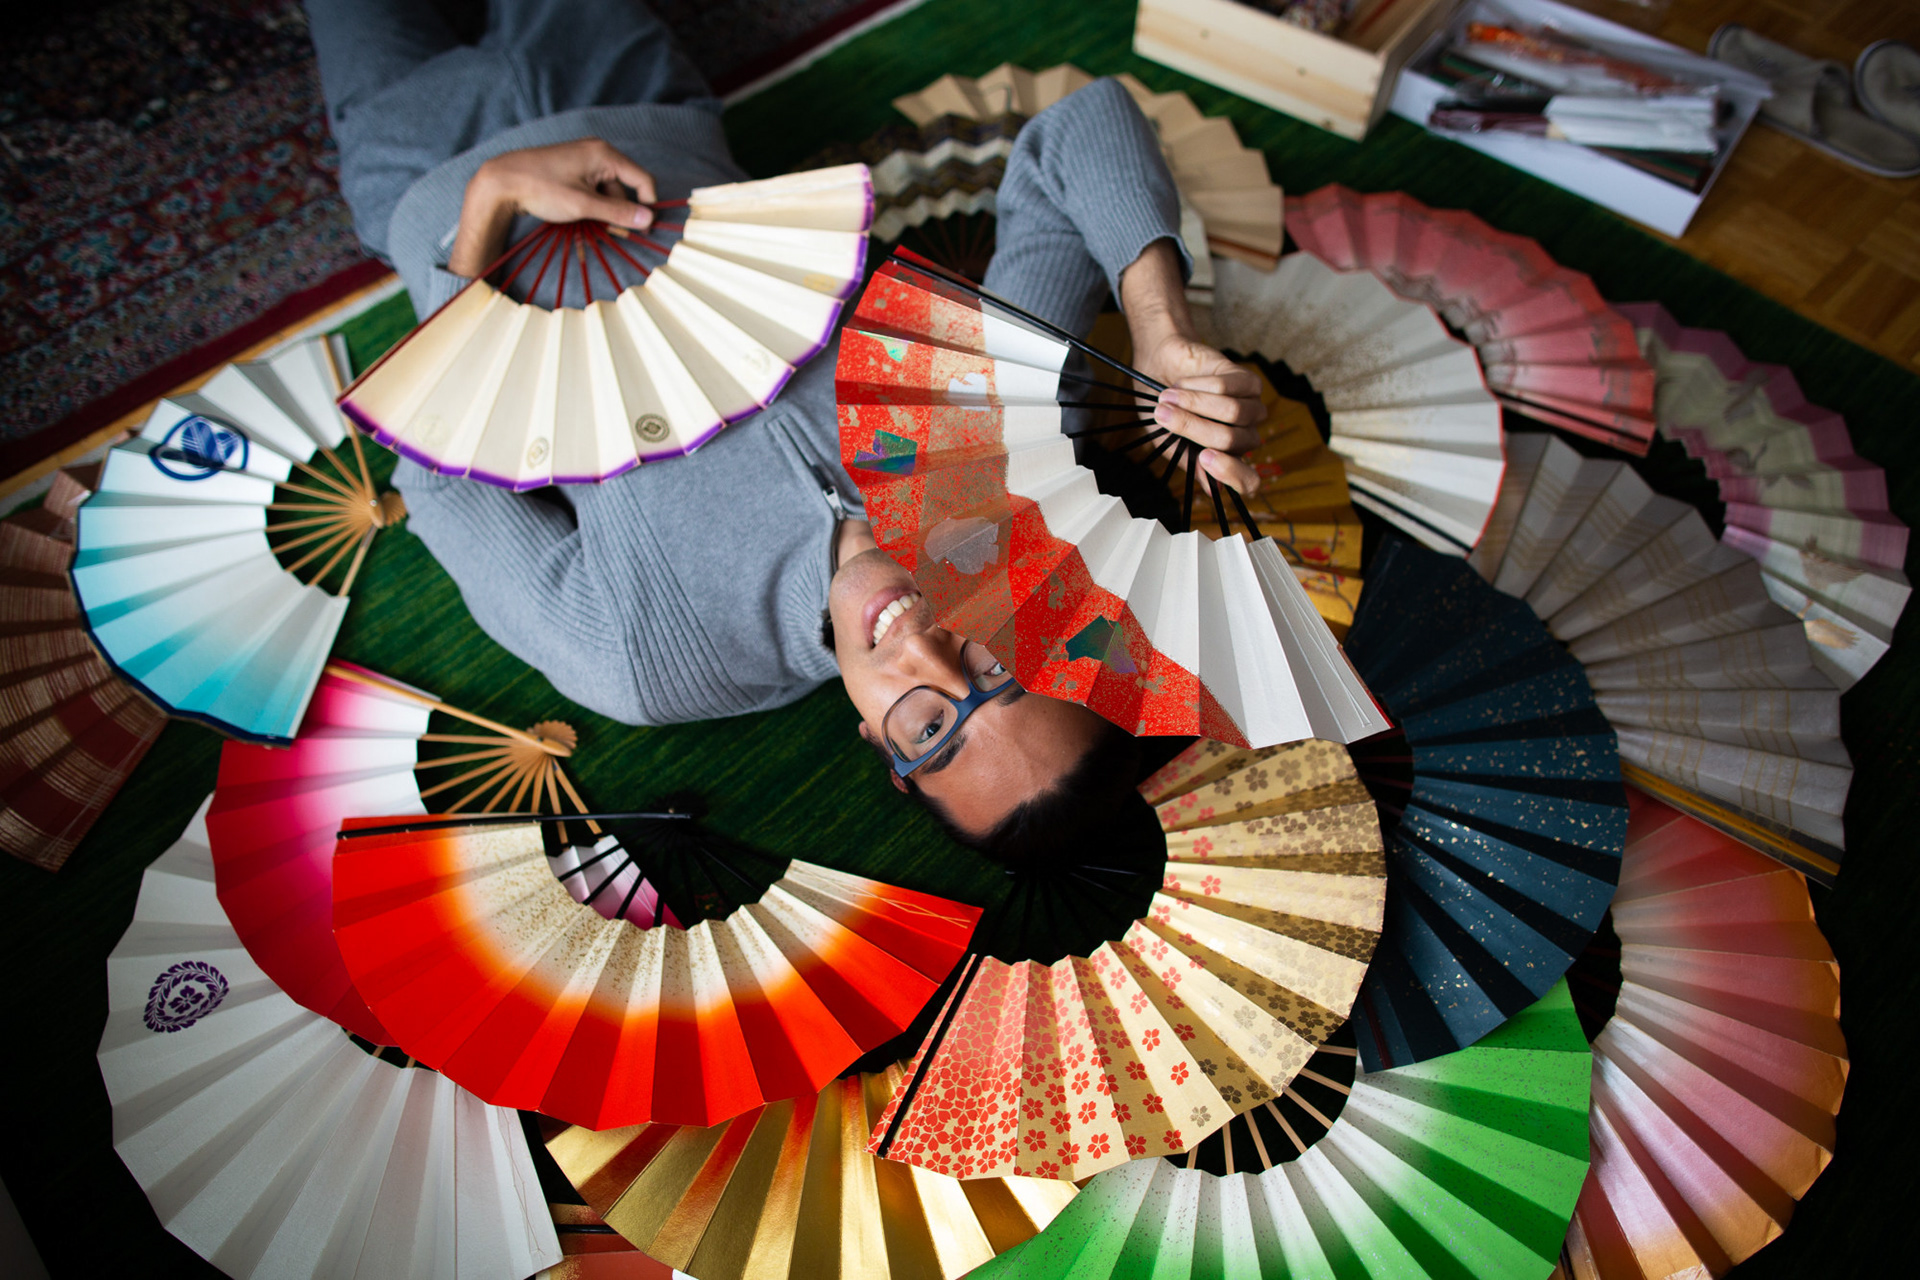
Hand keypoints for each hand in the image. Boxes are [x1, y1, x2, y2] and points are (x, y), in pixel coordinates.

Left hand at [448, 139, 657, 277]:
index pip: (642, 179)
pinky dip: (591, 208)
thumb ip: (618, 212)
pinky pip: (591, 190)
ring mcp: (583, 160)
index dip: (647, 205)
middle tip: (615, 236)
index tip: (644, 230)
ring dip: (604, 214)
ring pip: (606, 192)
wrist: (501, 181)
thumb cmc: (541, 188)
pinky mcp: (572, 169)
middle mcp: (597, 152)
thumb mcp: (583, 205)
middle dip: (621, 213)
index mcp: (604, 155)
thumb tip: (648, 219)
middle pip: (624, 188)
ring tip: (591, 234)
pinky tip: (581, 223)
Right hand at [1133, 334, 1264, 496]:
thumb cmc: (1165, 408)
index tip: (1204, 458)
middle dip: (1193, 427)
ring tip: (1167, 396)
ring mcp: (1250, 409)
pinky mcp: (1248, 382)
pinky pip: (1230, 386)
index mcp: (1228, 458)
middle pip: (1231, 440)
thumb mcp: (1169, 442)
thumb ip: (1190, 462)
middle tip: (1163, 414)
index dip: (1231, 473)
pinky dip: (1201, 384)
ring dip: (1194, 403)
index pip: (1248, 480)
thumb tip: (1214, 489)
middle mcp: (1244, 436)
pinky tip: (1182, 383)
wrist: (1158, 369)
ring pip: (1233, 412)